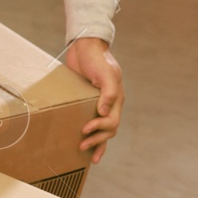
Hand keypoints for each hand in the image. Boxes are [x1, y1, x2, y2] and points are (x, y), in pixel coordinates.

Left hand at [64, 37, 122, 164]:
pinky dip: (89, 132)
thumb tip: (104, 112)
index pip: (112, 121)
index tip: (86, 129)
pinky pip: (90, 120)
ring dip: (94, 141)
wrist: (84, 46)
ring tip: (83, 150)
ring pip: (101, 129)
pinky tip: (82, 141)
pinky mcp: (86, 102)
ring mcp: (98, 104)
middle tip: (81, 146)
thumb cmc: (97, 58)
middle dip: (96, 140)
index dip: (99, 128)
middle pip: (108, 129)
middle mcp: (109, 104)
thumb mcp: (105, 73)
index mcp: (117, 99)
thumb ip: (109, 91)